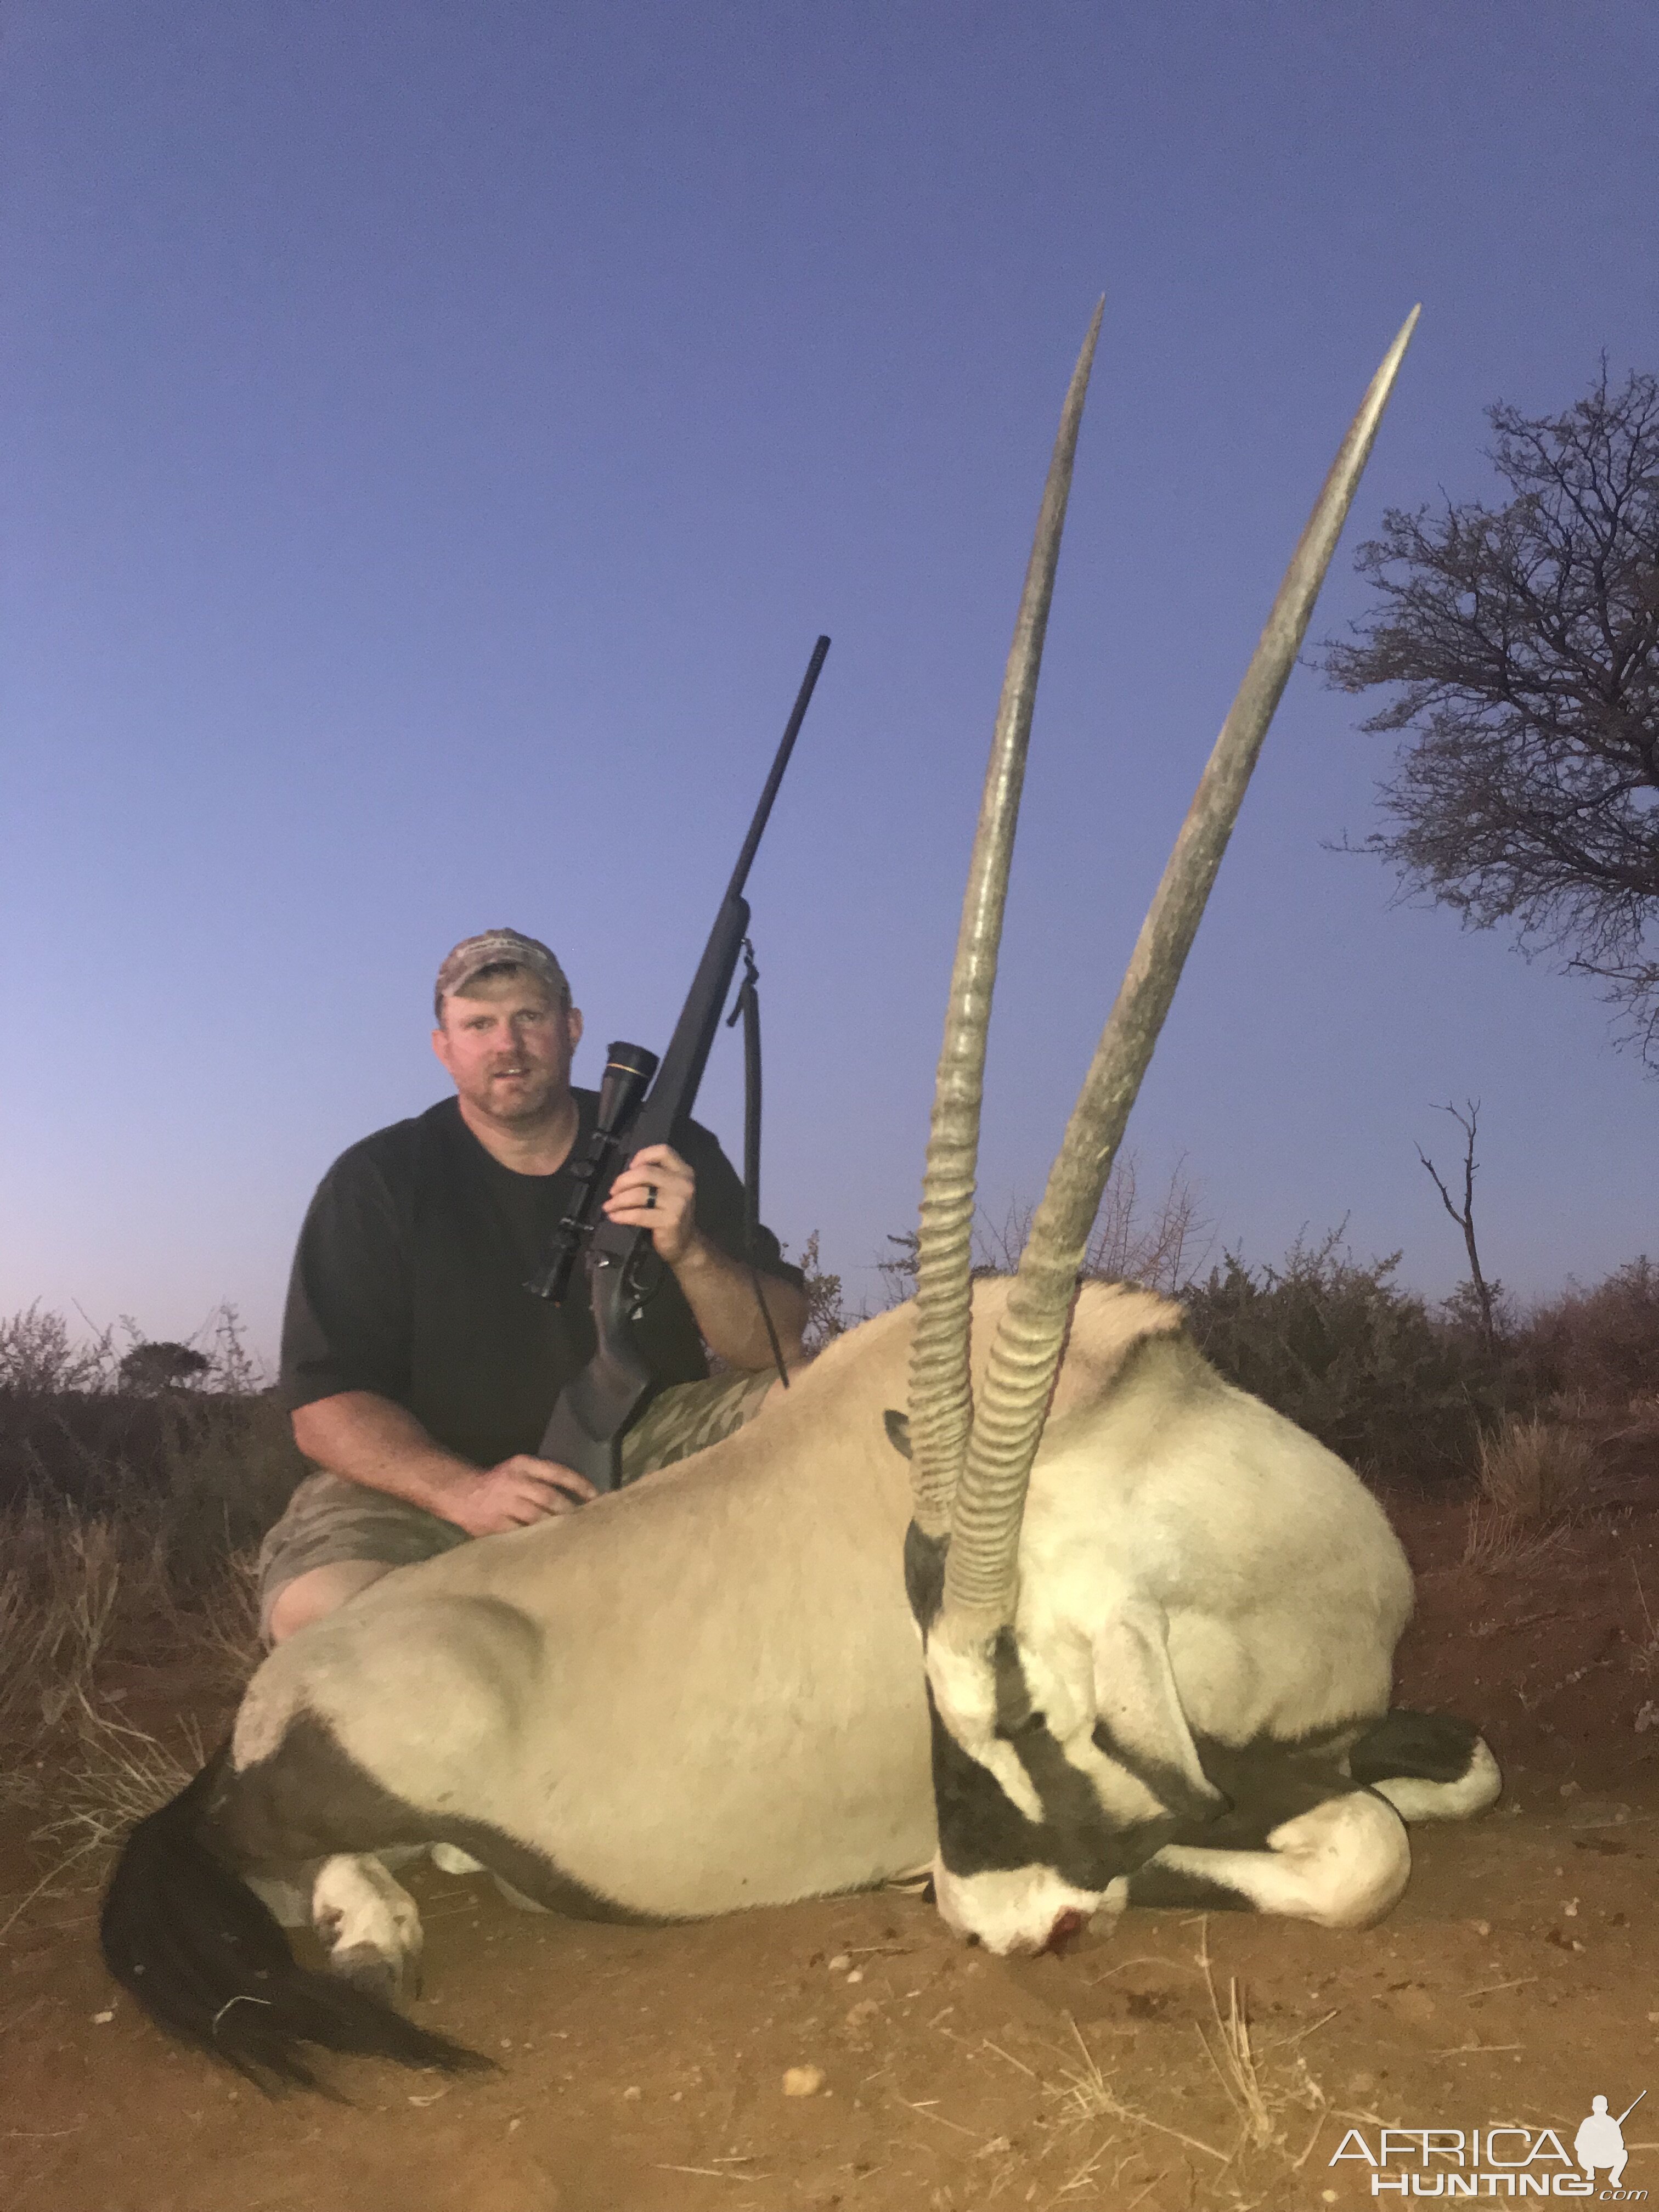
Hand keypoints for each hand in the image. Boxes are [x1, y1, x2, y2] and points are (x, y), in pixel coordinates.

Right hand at [446, 1455, 597, 1535]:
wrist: (461, 1493)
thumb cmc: (499, 1483)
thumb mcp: (520, 1469)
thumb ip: (543, 1478)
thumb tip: (581, 1496)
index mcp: (523, 1465)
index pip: (557, 1472)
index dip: (579, 1484)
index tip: (596, 1497)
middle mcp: (515, 1482)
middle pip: (550, 1498)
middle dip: (570, 1511)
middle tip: (588, 1523)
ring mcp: (504, 1504)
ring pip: (537, 1518)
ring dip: (557, 1528)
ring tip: (574, 1537)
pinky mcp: (494, 1525)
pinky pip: (521, 1534)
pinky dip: (537, 1541)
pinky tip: (550, 1548)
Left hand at [603, 1141, 697, 1264]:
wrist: (686, 1243)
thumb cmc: (671, 1213)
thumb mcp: (668, 1189)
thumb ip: (654, 1177)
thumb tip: (625, 1173)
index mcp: (683, 1172)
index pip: (663, 1151)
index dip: (643, 1155)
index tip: (630, 1167)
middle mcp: (683, 1184)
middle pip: (645, 1172)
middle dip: (623, 1181)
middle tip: (612, 1191)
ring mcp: (678, 1203)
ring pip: (639, 1194)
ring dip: (618, 1200)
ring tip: (608, 1206)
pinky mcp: (669, 1220)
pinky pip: (638, 1214)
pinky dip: (622, 1215)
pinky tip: (614, 1217)